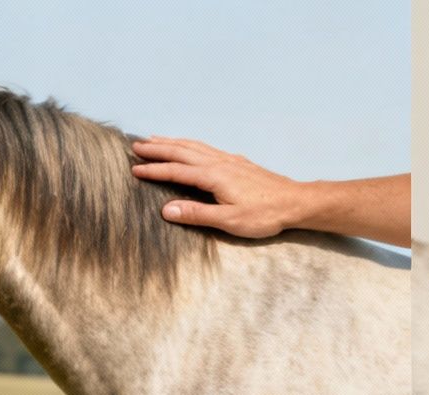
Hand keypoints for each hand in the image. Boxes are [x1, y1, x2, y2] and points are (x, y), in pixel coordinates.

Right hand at [130, 137, 307, 237]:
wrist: (294, 202)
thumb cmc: (264, 215)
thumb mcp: (229, 220)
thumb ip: (197, 214)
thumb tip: (167, 209)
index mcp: (214, 177)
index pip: (176, 171)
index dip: (154, 170)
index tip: (134, 169)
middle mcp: (219, 163)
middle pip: (182, 151)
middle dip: (157, 148)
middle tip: (135, 146)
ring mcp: (229, 160)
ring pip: (194, 146)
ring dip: (172, 142)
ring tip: (154, 139)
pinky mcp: (237, 162)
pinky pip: (206, 148)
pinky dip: (190, 144)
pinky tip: (188, 146)